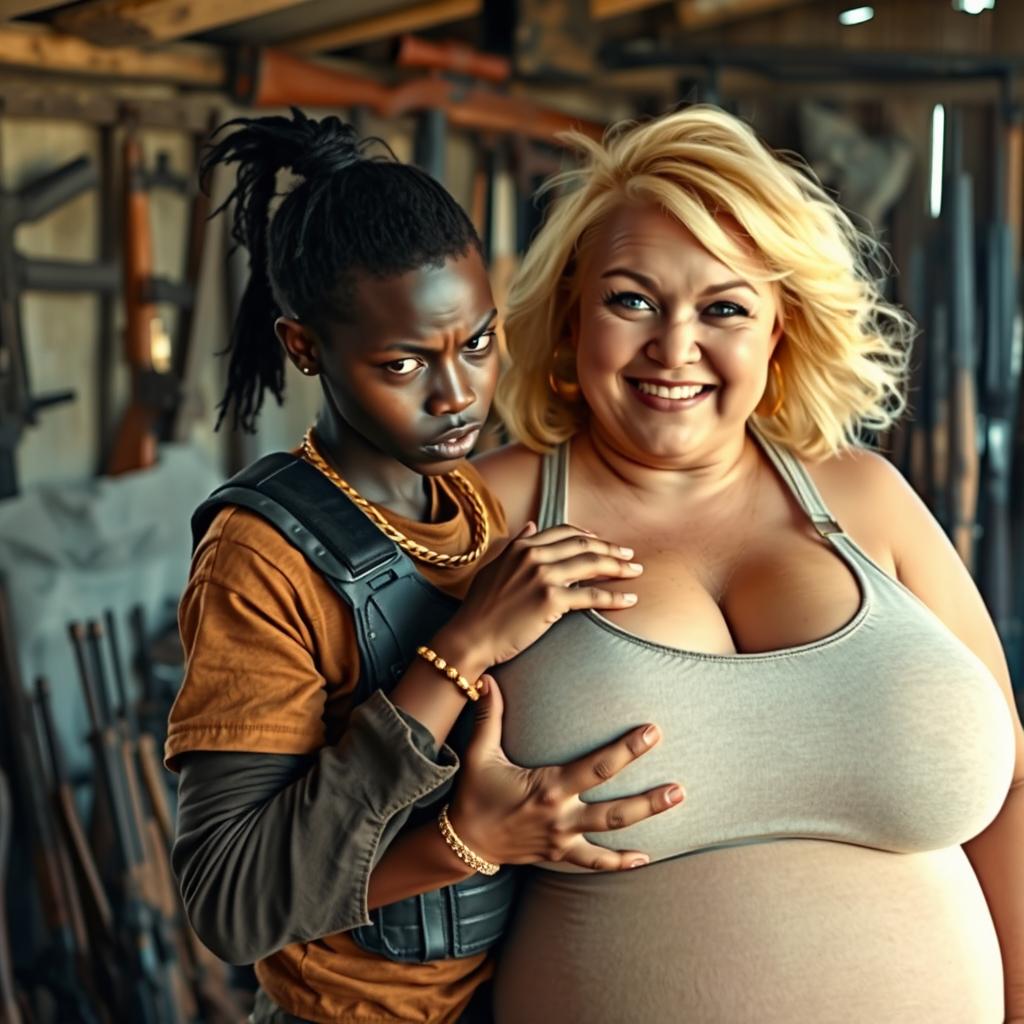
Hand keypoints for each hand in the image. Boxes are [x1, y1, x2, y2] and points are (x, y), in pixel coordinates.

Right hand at [437, 521, 642, 675]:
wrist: (471, 637)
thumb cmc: (480, 608)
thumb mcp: (494, 567)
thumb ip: (515, 545)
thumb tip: (530, 525)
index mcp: (521, 546)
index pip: (565, 533)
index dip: (589, 536)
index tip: (604, 542)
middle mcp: (533, 556)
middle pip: (584, 545)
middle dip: (611, 549)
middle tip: (630, 555)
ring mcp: (542, 577)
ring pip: (592, 565)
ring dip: (619, 567)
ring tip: (636, 571)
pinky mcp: (551, 601)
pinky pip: (591, 596)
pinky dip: (614, 596)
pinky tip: (629, 599)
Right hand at [449, 676, 683, 871]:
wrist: (464, 842)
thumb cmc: (474, 794)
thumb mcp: (480, 753)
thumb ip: (489, 716)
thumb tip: (486, 678)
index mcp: (548, 788)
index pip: (597, 768)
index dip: (627, 750)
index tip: (652, 733)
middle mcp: (560, 816)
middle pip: (615, 810)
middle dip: (649, 799)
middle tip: (680, 787)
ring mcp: (562, 838)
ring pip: (611, 833)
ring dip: (646, 819)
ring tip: (676, 802)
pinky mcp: (560, 853)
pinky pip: (594, 863)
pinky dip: (620, 862)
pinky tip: (645, 859)